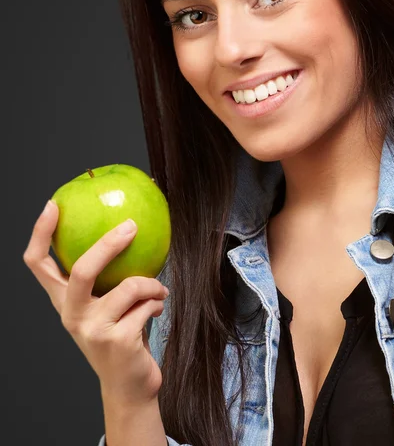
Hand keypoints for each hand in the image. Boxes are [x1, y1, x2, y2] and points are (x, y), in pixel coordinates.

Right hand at [23, 200, 169, 405]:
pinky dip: (158, 302)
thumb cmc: (122, 335)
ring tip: (158, 290)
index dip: (41, 234)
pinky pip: (147, 305)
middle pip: (82, 270)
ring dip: (152, 284)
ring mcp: (92, 330)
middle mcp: (71, 315)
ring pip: (129, 286)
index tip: (53, 204)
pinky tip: (157, 309)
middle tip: (131, 225)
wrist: (129, 384)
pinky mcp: (116, 341)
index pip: (38, 265)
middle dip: (109, 244)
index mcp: (64, 301)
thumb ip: (110, 276)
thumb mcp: (108, 304)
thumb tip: (131, 227)